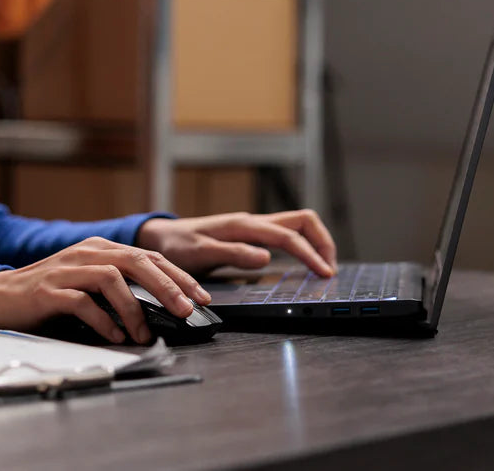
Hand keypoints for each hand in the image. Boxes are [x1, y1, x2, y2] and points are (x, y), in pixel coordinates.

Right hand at [0, 237, 212, 344]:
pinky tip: (115, 336)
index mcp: (99, 249)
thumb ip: (119, 288)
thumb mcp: (88, 284)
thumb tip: (163, 309)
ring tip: (145, 332)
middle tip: (186, 311)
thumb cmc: (49, 294)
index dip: (178, 276)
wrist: (0, 297)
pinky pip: (82, 302)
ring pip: (111, 278)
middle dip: (167, 286)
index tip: (201, 297)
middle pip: (135, 261)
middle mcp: (85, 254)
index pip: (147, 256)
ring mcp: (66, 271)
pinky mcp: (49, 291)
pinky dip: (103, 321)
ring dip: (134, 308)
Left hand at [137, 210, 338, 277]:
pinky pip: (285, 235)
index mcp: (243, 226)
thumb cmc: (178, 245)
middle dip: (323, 241)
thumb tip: (266, 257)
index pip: (288, 235)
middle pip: (302, 220)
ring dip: (314, 243)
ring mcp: (253, 228)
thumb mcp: (200, 252)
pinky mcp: (251, 235)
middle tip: (330, 269)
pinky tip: (303, 264)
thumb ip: (232, 254)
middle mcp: (252, 222)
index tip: (324, 273)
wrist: (163, 237)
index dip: (310, 253)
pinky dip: (302, 247)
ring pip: (296, 226)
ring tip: (323, 268)